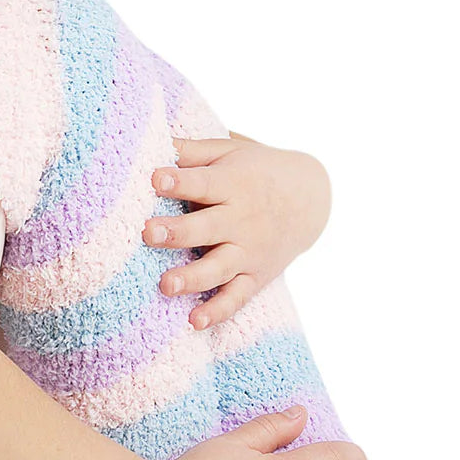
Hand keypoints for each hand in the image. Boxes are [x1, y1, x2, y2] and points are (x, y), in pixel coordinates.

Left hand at [143, 134, 331, 330]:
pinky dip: (218, 311)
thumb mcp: (231, 151)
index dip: (179, 180)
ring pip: (219, 267)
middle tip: (148, 233)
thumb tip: (154, 137)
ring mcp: (249, 251)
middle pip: (207, 227)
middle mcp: (242, 220)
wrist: (311, 198)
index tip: (155, 178)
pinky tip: (194, 322)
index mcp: (234, 184)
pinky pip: (236, 297)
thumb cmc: (257, 170)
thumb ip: (194, 150)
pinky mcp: (255, 276)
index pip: (204, 183)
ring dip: (192, 277)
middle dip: (178, 231)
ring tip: (165, 285)